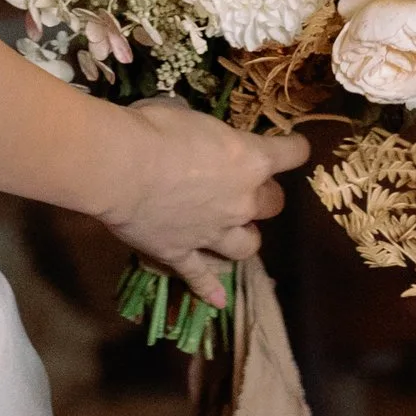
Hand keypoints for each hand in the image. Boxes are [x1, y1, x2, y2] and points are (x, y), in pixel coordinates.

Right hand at [92, 100, 309, 307]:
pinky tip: (217, 300)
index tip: (295, 147)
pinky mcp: (183, 253)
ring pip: (247, 246)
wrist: (120, 167)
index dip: (295, 149)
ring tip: (237, 233)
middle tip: (248, 187)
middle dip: (265, 196)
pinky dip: (209, 289)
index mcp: (250, 159)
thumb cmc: (155, 128)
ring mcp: (214, 232)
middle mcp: (242, 200)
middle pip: (273, 204)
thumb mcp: (187, 114)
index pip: (291, 154)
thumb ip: (203, 132)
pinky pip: (201, 277)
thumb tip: (194, 133)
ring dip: (246, 238)